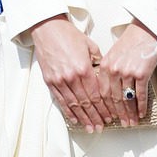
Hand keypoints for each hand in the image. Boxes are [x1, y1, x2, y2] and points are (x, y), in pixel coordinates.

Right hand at [30, 15, 112, 131]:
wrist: (47, 28)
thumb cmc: (69, 35)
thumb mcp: (90, 46)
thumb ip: (98, 62)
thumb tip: (104, 76)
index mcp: (84, 68)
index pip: (96, 94)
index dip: (103, 108)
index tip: (109, 116)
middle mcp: (71, 77)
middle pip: (86, 103)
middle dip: (95, 116)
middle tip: (102, 127)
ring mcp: (59, 80)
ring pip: (73, 105)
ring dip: (83, 118)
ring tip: (91, 128)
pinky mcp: (50, 81)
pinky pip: (60, 100)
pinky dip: (68, 111)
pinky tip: (74, 120)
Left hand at [97, 21, 156, 127]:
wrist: (147, 30)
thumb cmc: (132, 40)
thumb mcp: (114, 53)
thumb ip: (109, 69)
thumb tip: (109, 87)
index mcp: (105, 65)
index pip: (101, 92)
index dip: (105, 107)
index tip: (108, 116)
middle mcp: (114, 70)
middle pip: (113, 98)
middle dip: (118, 114)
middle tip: (122, 124)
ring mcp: (127, 72)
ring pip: (126, 99)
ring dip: (129, 113)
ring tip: (132, 122)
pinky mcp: (141, 73)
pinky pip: (140, 94)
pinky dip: (140, 106)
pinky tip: (141, 113)